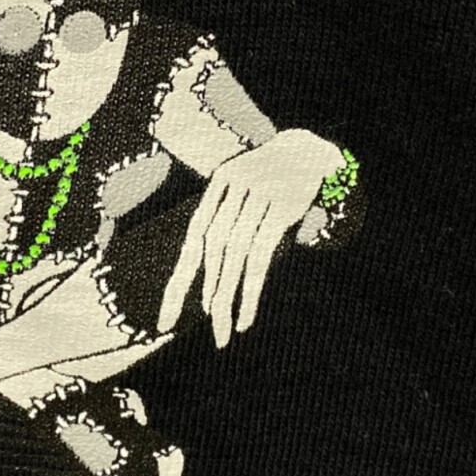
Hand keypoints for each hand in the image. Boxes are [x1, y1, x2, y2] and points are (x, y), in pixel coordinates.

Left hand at [157, 128, 342, 346]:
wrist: (309, 145)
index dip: (180, 279)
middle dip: (207, 291)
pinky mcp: (282, 206)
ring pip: (234, 255)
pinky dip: (250, 288)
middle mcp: (235, 186)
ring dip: (226, 295)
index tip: (166, 319)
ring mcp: (259, 193)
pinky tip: (246, 315)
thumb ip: (225, 221)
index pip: (194, 238)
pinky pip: (260, 255)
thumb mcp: (242, 190)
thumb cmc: (271, 176)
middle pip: (212, 249)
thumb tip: (211, 273)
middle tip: (206, 328)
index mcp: (219, 182)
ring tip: (224, 329)